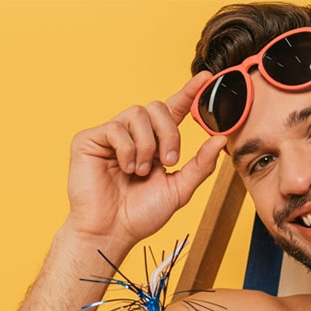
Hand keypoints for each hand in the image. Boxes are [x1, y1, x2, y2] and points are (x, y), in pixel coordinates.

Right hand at [64, 72, 226, 248]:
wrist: (112, 231)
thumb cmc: (141, 215)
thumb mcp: (179, 189)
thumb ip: (200, 165)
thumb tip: (220, 139)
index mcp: (155, 144)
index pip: (173, 111)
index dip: (188, 93)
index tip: (206, 78)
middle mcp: (134, 135)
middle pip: (157, 107)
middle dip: (169, 134)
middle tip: (168, 162)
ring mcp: (111, 135)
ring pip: (137, 114)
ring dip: (147, 145)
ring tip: (141, 171)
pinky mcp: (89, 139)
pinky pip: (116, 128)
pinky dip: (127, 150)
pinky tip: (124, 168)